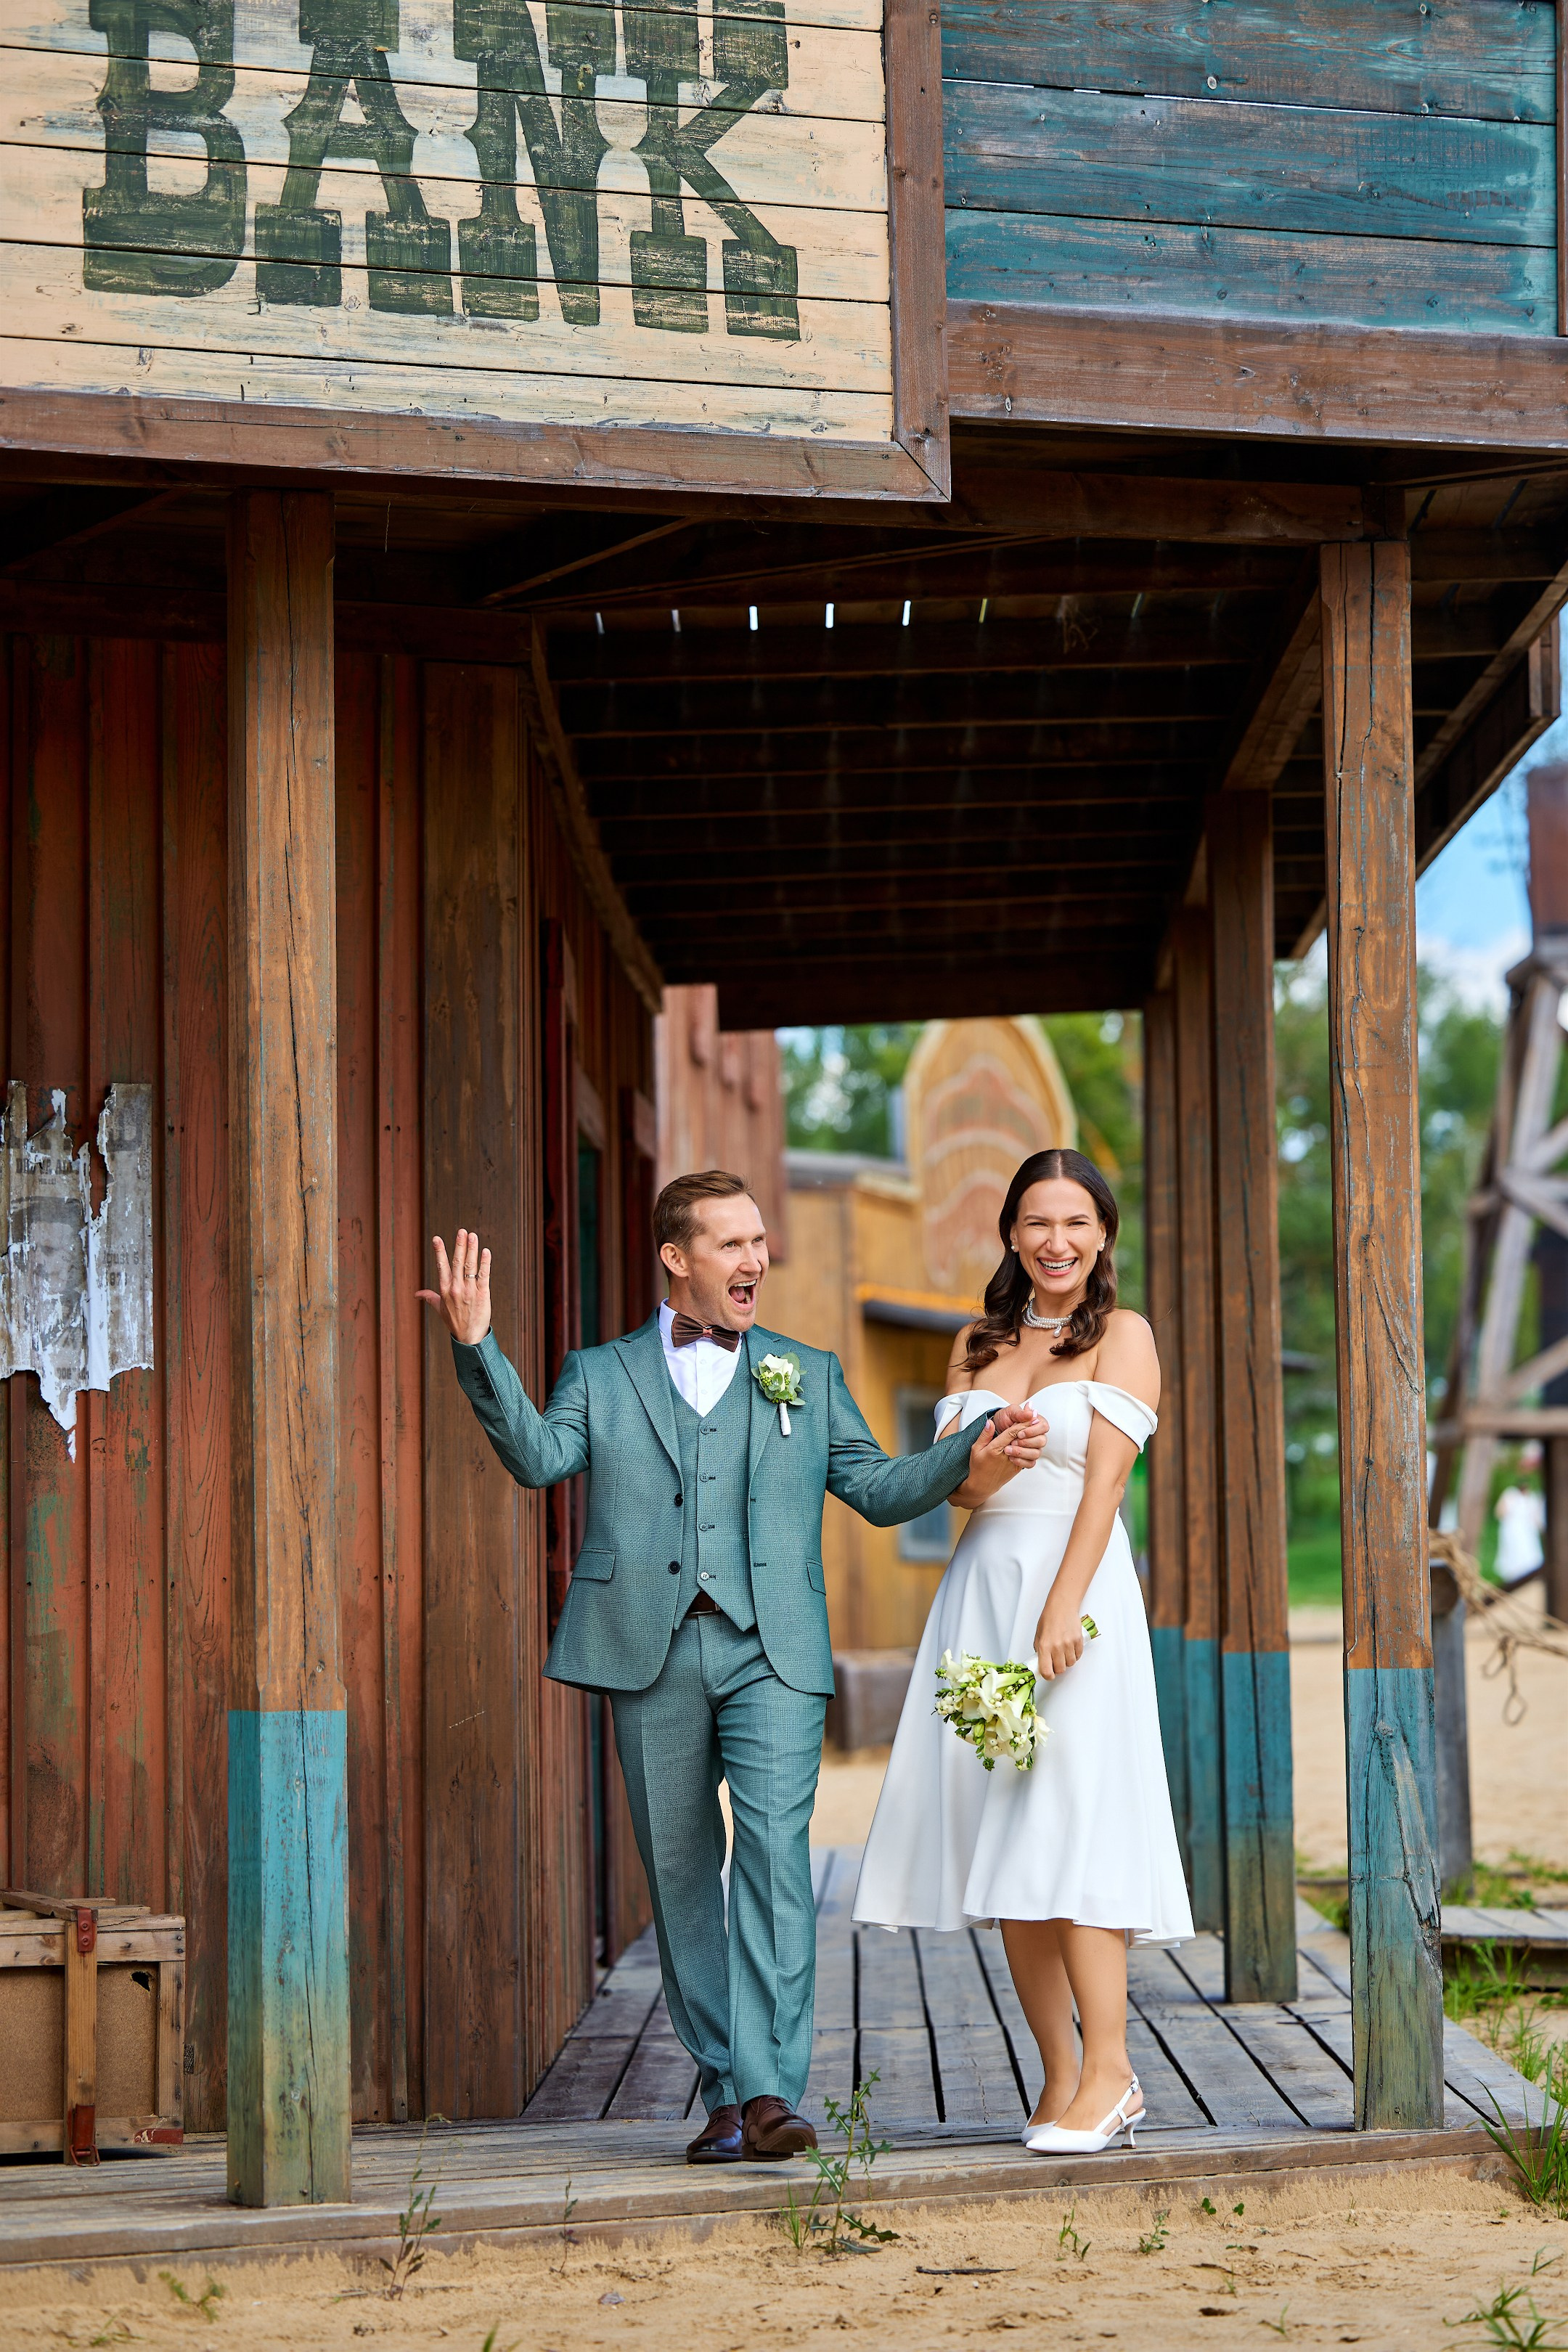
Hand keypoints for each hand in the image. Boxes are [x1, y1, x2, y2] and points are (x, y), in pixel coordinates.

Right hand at [417, 1229, 492, 1345]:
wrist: (469, 1337)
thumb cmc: (454, 1322)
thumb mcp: (439, 1308)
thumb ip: (429, 1297)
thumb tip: (416, 1294)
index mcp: (445, 1290)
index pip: (441, 1267)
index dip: (440, 1252)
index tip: (437, 1238)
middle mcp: (456, 1289)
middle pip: (457, 1263)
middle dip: (459, 1246)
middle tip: (461, 1231)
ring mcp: (469, 1291)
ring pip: (470, 1267)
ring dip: (472, 1250)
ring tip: (473, 1236)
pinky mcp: (483, 1295)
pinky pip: (484, 1276)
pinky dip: (485, 1263)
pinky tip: (486, 1252)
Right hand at [961, 1408, 1047, 1501]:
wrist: (983, 1485)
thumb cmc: (978, 1466)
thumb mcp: (976, 1449)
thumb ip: (985, 1435)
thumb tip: (990, 1422)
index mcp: (995, 1448)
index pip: (1012, 1433)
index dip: (1021, 1423)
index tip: (1029, 1415)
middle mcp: (1006, 1455)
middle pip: (1022, 1439)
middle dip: (1030, 1428)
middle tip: (1037, 1418)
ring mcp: (1013, 1462)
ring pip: (1028, 1449)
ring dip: (1032, 1439)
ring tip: (1035, 1430)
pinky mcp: (1017, 1468)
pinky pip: (1028, 1459)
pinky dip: (1031, 1450)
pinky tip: (1031, 1443)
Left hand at [990, 1399, 1049, 1467]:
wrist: (995, 1430)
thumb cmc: (1004, 1419)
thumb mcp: (1009, 1412)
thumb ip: (1020, 1413)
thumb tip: (1032, 1412)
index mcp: (1036, 1422)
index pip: (1044, 1427)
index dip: (1033, 1431)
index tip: (1019, 1433)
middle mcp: (1037, 1435)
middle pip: (1042, 1441)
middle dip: (1026, 1442)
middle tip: (1013, 1441)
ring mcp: (1034, 1447)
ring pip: (1037, 1453)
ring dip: (1022, 1452)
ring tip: (1008, 1450)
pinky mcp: (1028, 1457)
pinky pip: (1030, 1463)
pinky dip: (1021, 1461)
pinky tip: (1011, 1457)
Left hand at [1034, 1593, 1086, 1680]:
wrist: (1062, 1607)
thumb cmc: (1049, 1619)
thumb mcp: (1038, 1635)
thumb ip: (1040, 1650)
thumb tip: (1042, 1663)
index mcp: (1044, 1646)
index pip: (1046, 1670)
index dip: (1048, 1676)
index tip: (1049, 1675)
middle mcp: (1057, 1646)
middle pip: (1060, 1669)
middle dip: (1058, 1668)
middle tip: (1056, 1661)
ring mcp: (1069, 1644)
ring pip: (1070, 1663)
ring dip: (1067, 1661)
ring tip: (1063, 1652)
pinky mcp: (1078, 1640)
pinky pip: (1078, 1656)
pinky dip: (1074, 1654)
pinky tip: (1070, 1647)